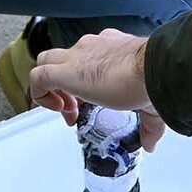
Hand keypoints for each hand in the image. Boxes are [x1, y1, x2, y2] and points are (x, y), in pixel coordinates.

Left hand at [29, 29, 165, 151]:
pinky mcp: (64, 71)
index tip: (90, 104)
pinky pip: (38, 77)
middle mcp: (90, 47)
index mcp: (110, 47)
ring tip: (66, 109)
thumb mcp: (150, 104)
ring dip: (51, 87)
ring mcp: (75, 56)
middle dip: (65, 84)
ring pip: (46, 61)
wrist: (151, 68)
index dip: (84, 83)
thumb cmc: (152, 79)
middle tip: (77, 107)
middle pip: (63, 59)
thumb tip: (150, 144)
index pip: (86, 59)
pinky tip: (58, 110)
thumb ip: (149, 124)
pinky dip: (40, 93)